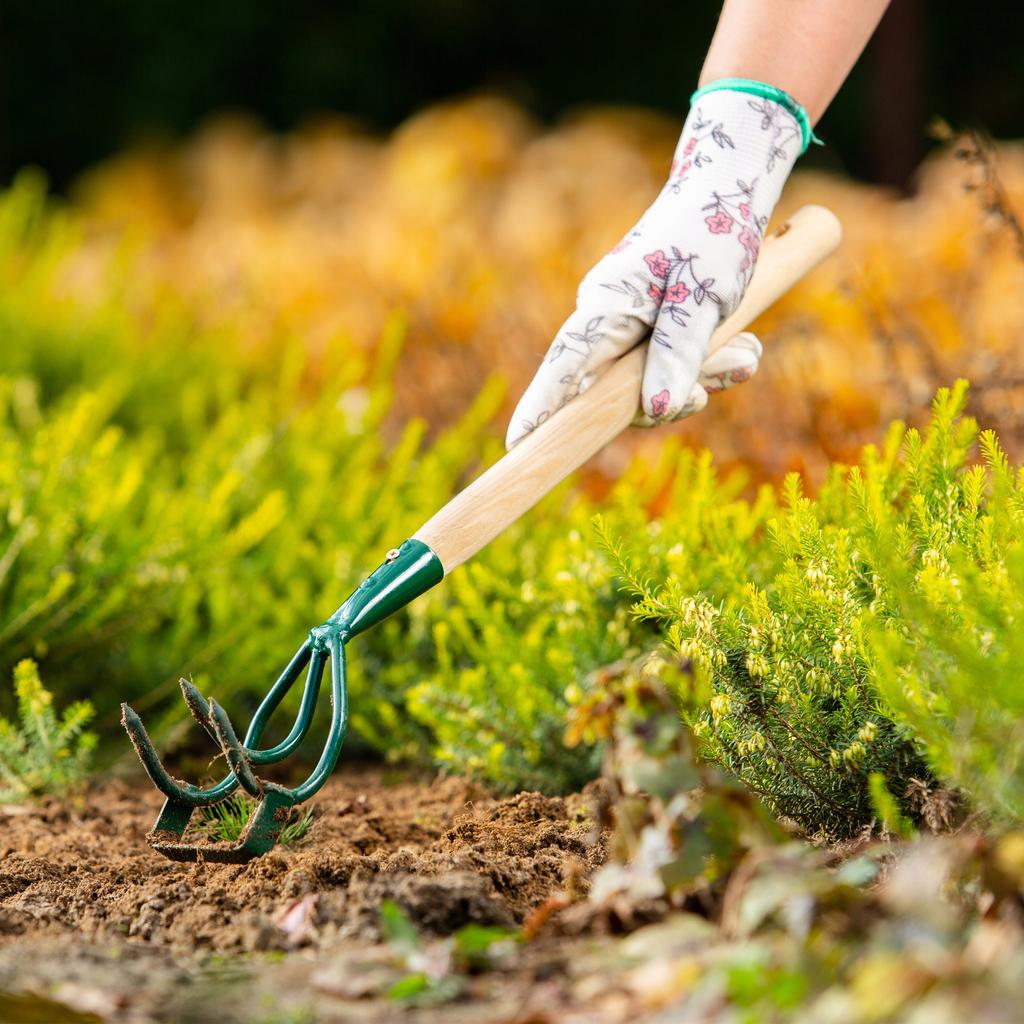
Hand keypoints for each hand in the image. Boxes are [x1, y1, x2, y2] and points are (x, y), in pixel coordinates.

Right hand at [506, 87, 801, 448]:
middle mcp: (606, 318)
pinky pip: (668, 366)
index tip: (518, 445)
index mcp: (606, 305)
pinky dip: (705, 366)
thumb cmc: (714, 232)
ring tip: (745, 353)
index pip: (562, 368)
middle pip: (614, 392)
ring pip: (649, 383)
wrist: (728, 185)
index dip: (540, 409)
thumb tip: (656, 410)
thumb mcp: (703, 297)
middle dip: (671, 397)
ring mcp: (626, 325)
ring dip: (700, 378)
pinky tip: (742, 348)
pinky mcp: (649, 327)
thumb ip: (678, 354)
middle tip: (725, 378)